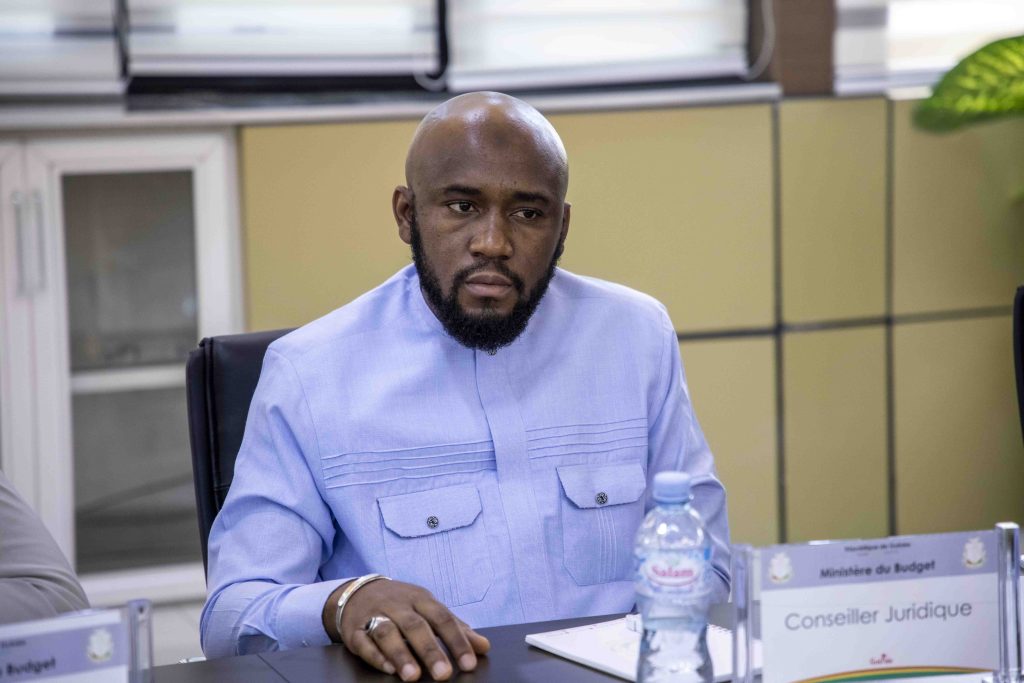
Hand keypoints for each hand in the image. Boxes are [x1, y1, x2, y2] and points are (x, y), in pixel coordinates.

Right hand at [323, 579, 489, 680]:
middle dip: (430, 651)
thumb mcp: (429, 609)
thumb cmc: (402, 605)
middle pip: (415, 626)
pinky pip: (362, 642)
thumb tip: (484, 647)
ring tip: (413, 676)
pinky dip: (375, 655)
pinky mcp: (354, 630)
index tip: (469, 664)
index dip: (457, 641)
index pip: (442, 618)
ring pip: (387, 632)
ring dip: (400, 654)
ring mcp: (374, 615)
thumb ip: (456, 628)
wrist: (359, 591)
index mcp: (421, 599)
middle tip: (443, 674)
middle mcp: (398, 605)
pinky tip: (388, 669)